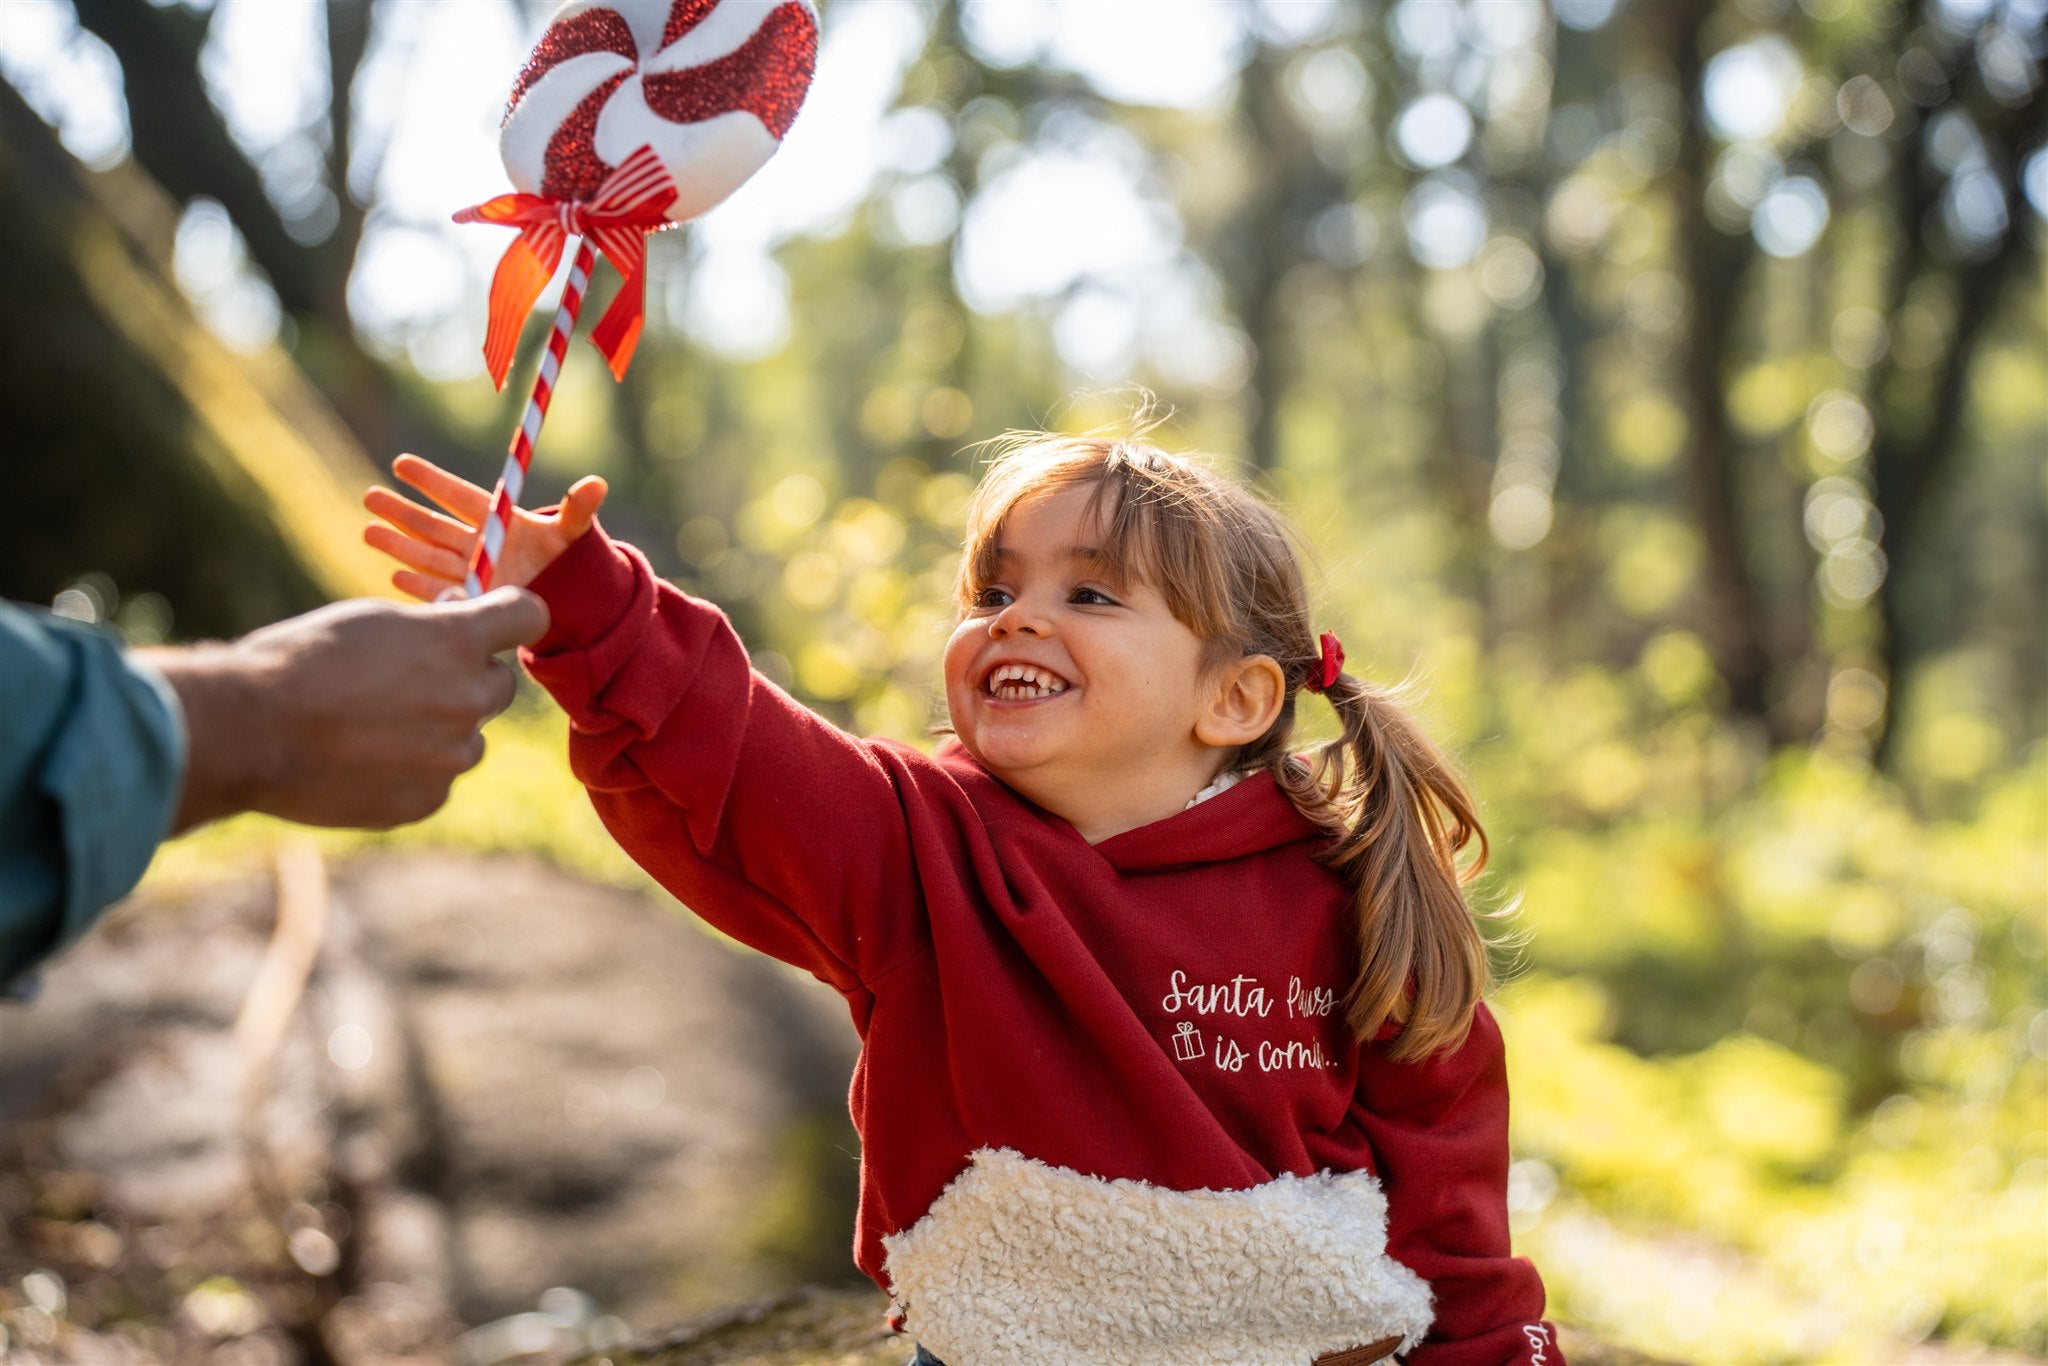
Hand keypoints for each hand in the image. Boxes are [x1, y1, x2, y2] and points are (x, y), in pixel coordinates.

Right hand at [148, 588, 550, 831]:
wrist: (250, 732)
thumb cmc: (299, 662)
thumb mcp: (369, 621)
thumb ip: (428, 626)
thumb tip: (459, 616)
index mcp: (457, 643)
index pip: (528, 615)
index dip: (513, 613)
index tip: (495, 618)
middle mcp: (467, 699)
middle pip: (498, 684)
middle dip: (466, 677)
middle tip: (411, 677)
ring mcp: (450, 756)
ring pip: (468, 739)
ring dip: (438, 730)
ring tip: (374, 725)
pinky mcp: (426, 800)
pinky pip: (436, 781)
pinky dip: (411, 771)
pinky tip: (363, 760)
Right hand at [362, 453, 606, 598]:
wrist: (575, 600)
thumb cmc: (574, 561)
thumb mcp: (573, 534)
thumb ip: (578, 510)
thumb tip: (598, 484)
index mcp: (498, 520)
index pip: (459, 496)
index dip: (432, 481)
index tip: (402, 464)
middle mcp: (479, 544)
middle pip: (433, 525)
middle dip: (402, 511)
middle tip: (371, 495)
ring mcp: (472, 572)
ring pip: (428, 555)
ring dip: (399, 544)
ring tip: (367, 531)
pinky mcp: (472, 600)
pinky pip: (440, 592)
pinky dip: (420, 587)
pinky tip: (394, 576)